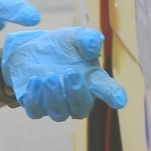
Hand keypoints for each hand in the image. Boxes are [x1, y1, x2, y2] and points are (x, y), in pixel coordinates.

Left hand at [0, 28, 126, 121]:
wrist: (30, 49)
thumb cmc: (61, 46)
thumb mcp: (74, 36)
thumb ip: (87, 39)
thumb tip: (93, 47)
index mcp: (92, 80)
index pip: (108, 90)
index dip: (114, 95)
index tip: (119, 100)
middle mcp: (76, 97)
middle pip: (82, 107)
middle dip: (77, 92)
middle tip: (71, 72)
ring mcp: (56, 105)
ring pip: (59, 113)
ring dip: (55, 96)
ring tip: (49, 76)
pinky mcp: (35, 106)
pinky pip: (36, 111)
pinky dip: (35, 97)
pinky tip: (34, 80)